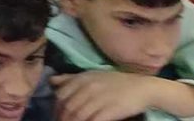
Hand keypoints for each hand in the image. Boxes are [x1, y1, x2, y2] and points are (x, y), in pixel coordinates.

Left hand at [52, 70, 175, 120]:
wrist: (141, 87)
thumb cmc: (115, 82)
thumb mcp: (92, 76)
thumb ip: (71, 78)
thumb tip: (52, 81)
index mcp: (82, 78)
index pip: (61, 95)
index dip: (56, 108)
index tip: (56, 116)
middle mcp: (88, 87)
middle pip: (68, 106)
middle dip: (62, 118)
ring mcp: (99, 99)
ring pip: (78, 115)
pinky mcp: (110, 110)